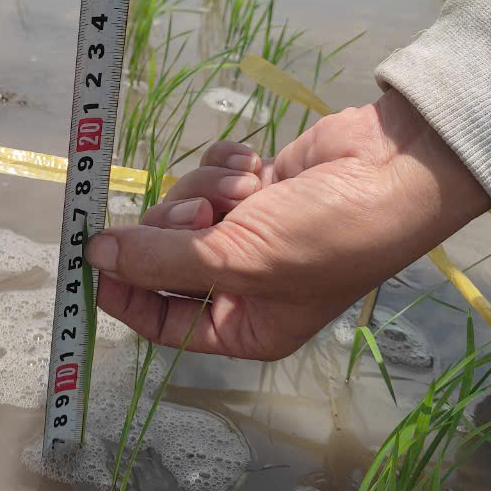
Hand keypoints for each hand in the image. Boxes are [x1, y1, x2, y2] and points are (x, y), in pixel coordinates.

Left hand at [87, 90, 490, 360]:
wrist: (394, 167)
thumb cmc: (327, 235)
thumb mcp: (239, 260)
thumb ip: (161, 261)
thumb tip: (96, 257)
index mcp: (244, 326)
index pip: (159, 320)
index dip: (124, 290)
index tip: (95, 255)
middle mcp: (242, 284)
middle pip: (163, 255)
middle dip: (178, 224)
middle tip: (205, 212)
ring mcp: (248, 232)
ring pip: (182, 205)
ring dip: (207, 188)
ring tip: (250, 189)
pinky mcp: (254, 187)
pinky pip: (208, 172)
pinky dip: (226, 165)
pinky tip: (258, 165)